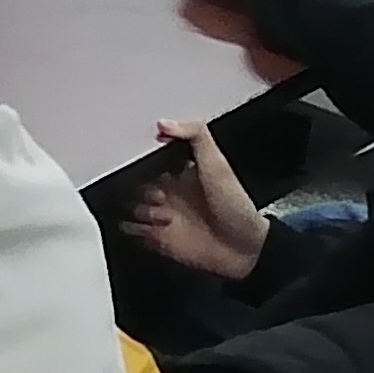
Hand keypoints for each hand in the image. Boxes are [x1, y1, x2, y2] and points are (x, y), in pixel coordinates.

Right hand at [118, 119, 266, 282]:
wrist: (245, 250)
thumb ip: (196, 136)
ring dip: (141, 211)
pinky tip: (152, 230)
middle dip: (141, 190)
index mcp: (178, 174)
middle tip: (161, 197)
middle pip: (132, 184)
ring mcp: (160, 218)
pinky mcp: (157, 240)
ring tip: (164, 218)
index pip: (146, 162)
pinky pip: (130, 232)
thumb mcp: (218, 164)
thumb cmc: (235, 206)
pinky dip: (133, 230)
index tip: (147, 166)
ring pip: (128, 207)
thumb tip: (163, 123)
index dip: (143, 163)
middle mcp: (167, 195)